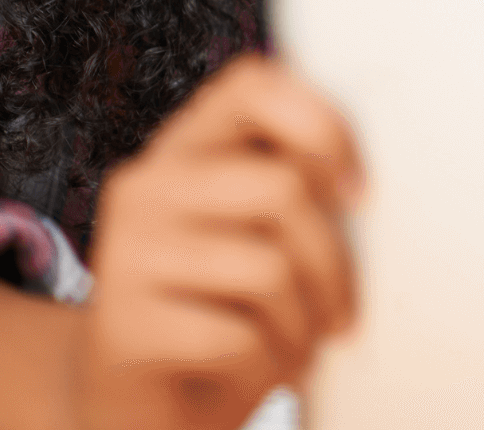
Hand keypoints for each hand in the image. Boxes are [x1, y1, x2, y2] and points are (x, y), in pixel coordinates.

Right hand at [76, 54, 362, 429]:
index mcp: (183, 148)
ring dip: (303, 326)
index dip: (323, 127)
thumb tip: (364, 190)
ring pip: (268, 268)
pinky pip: (237, 337)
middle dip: (332, 265)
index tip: (359, 195)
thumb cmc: (217, 313)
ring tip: (296, 347)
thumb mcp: (253, 239)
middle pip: (283, 189)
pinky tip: (252, 373)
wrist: (131, 408)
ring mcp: (124, 254)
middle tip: (342, 313)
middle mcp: (145, 185)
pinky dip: (265, 368)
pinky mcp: (119, 326)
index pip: (254, 86)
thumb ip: (288, 191)